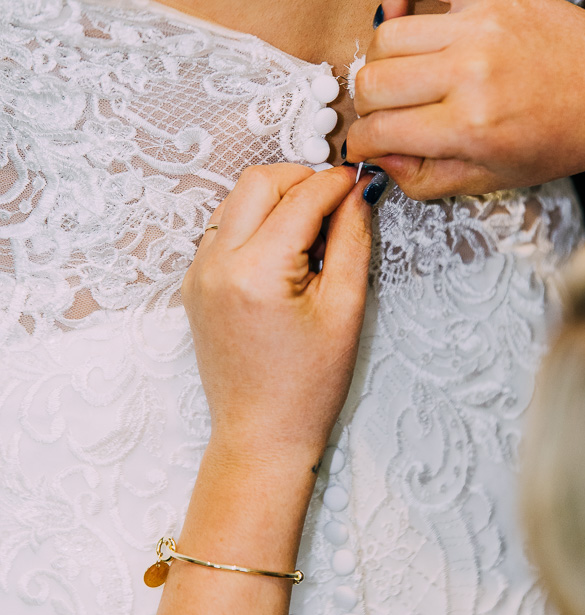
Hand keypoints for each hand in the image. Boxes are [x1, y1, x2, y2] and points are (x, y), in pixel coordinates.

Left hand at [181, 164, 370, 464]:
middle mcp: (216, 264)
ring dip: (276, 199)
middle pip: (258, 181)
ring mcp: (198, 273)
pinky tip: (284, 252)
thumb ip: (351, 240)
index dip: (337, 183)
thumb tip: (357, 193)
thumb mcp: (344, 309)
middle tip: (336, 202)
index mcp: (256, 272)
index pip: (300, 198)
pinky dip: (255, 223)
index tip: (360, 180)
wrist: (262, 435)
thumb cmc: (308, 386)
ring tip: (312, 232)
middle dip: (300, 180)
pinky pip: (224, 230)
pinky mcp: (194, 284)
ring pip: (237, 200)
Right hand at [346, 0, 584, 198]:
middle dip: (368, 108)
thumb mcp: (492, 178)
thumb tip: (379, 157)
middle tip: (385, 114)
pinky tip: (399, 13)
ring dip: (381, 61)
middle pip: (372, 82)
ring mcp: (478, 24)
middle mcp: (469, 71)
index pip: (380, 131)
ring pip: (386, 36)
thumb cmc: (560, 139)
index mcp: (470, 126)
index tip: (364, 145)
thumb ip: (425, 178)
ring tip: (401, 75)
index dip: (360, 144)